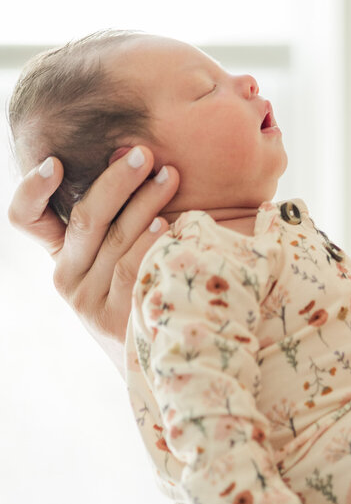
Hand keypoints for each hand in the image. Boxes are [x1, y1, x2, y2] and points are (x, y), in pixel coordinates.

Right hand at [7, 149, 178, 368]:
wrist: (163, 350)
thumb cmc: (149, 280)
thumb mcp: (123, 245)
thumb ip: (118, 210)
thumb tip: (132, 153)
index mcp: (63, 252)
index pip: (26, 218)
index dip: (33, 188)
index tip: (55, 162)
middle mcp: (67, 276)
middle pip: (85, 218)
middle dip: (116, 180)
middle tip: (145, 154)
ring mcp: (88, 301)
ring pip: (114, 239)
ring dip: (146, 201)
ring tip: (170, 176)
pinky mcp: (113, 320)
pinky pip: (130, 268)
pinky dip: (150, 240)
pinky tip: (168, 223)